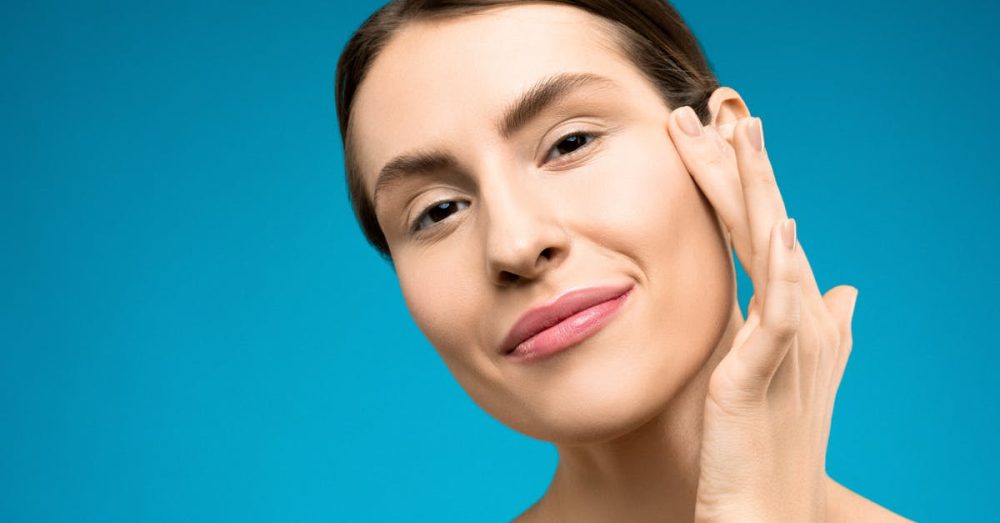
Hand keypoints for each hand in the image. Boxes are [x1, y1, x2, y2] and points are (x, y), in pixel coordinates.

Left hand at [666, 106, 858, 520]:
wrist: (766, 506)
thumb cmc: (765, 442)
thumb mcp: (784, 371)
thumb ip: (803, 323)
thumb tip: (845, 287)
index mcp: (792, 311)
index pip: (759, 230)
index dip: (734, 183)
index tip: (705, 139)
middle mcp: (801, 316)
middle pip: (765, 223)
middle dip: (737, 166)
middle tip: (705, 112)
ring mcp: (790, 340)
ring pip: (773, 248)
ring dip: (757, 189)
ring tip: (742, 133)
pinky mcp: (769, 369)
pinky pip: (780, 309)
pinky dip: (783, 267)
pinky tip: (777, 227)